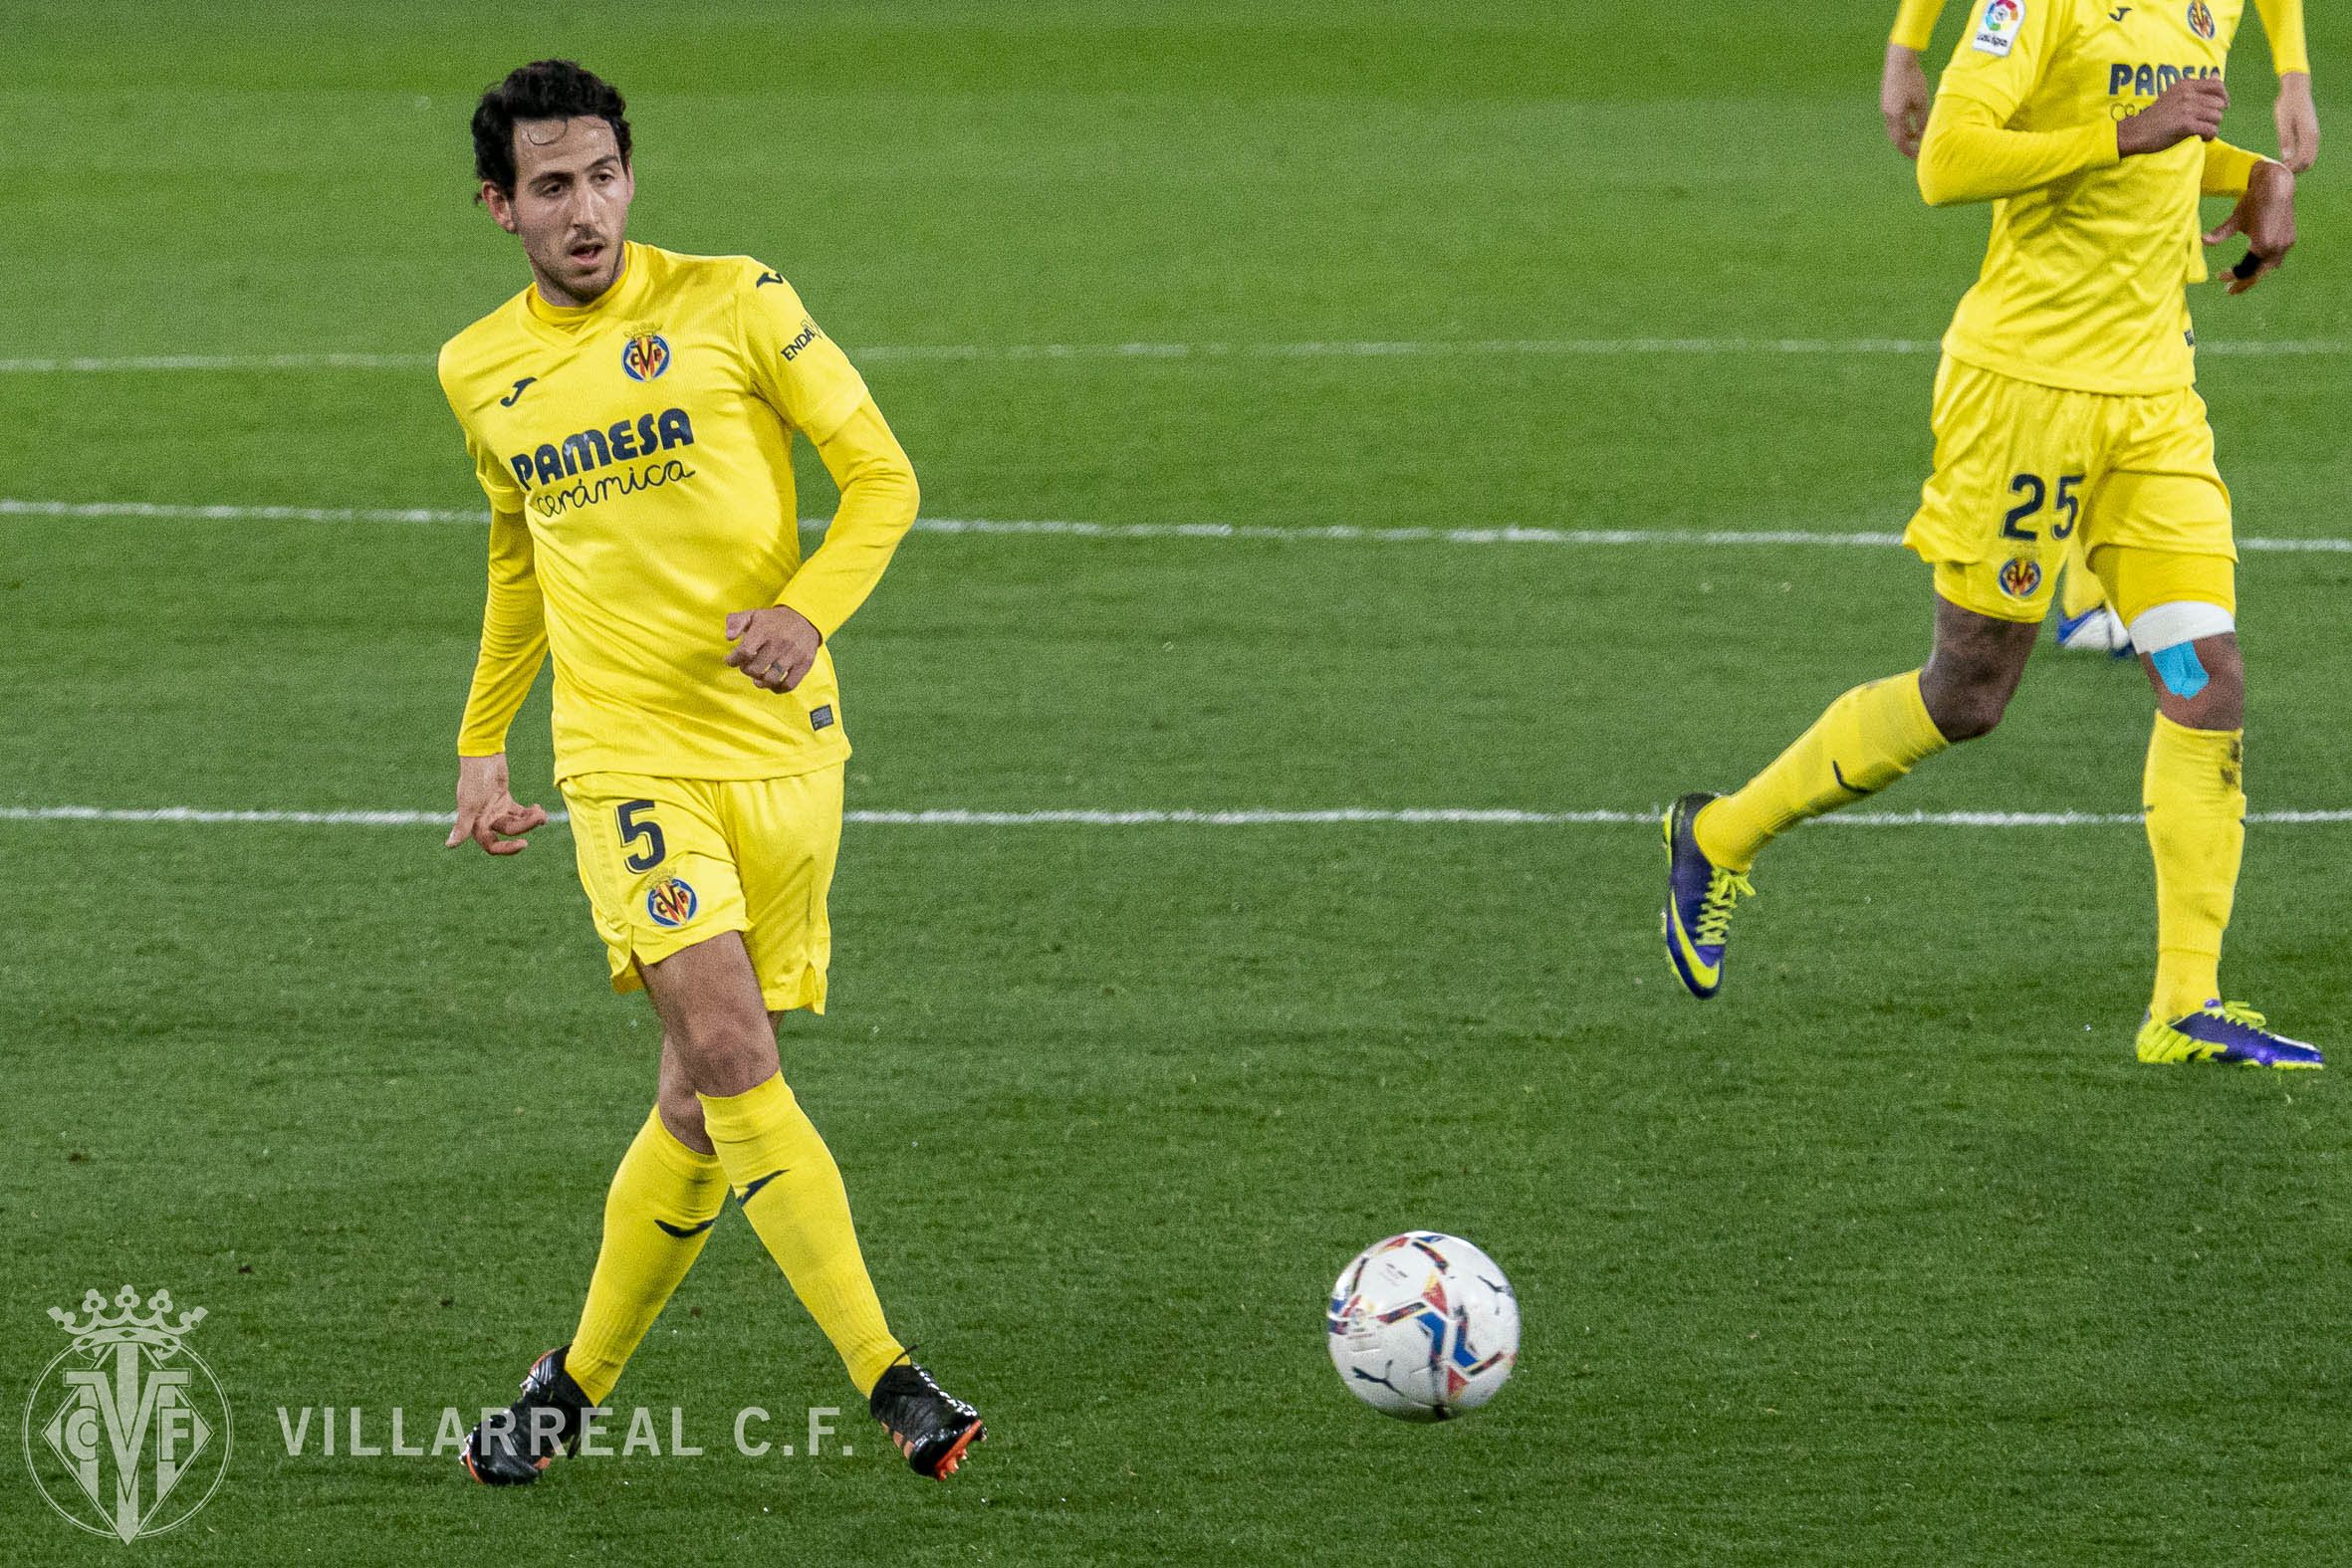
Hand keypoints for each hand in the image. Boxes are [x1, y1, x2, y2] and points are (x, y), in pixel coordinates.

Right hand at [447, 752, 548, 855]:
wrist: (483, 755)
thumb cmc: (474, 779)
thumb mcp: (469, 803)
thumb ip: (463, 825)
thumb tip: (449, 845)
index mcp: (475, 824)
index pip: (492, 845)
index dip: (507, 849)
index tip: (525, 843)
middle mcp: (485, 820)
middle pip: (510, 832)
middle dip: (526, 826)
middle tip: (539, 817)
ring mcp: (496, 810)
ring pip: (517, 823)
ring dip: (531, 819)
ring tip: (540, 811)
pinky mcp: (505, 801)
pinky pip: (520, 813)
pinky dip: (530, 813)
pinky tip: (537, 808)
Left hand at [723, 605, 821, 691]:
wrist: (804, 618)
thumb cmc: (773, 621)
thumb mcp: (752, 614)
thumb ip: (735, 622)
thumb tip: (729, 638)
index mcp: (764, 630)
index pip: (744, 652)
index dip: (733, 660)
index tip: (731, 660)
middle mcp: (780, 642)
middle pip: (755, 669)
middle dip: (746, 670)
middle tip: (747, 666)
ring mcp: (794, 654)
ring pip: (771, 679)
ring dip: (760, 682)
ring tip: (758, 677)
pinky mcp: (805, 664)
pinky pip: (789, 685)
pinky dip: (777, 688)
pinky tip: (772, 683)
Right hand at [1881, 43, 1930, 159]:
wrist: (1899, 61)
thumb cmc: (1912, 79)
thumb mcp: (1921, 101)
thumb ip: (1922, 119)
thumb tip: (1924, 135)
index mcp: (1895, 116)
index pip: (1901, 141)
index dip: (1910, 150)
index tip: (1919, 156)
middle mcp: (1888, 114)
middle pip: (1895, 137)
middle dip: (1906, 145)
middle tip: (1916, 150)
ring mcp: (1886, 107)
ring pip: (1894, 128)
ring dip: (1904, 134)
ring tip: (1917, 135)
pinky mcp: (1887, 101)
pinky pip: (1893, 119)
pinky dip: (1902, 124)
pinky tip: (1912, 120)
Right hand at [2117, 75, 2228, 155]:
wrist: (2136, 132)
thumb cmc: (2155, 116)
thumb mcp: (2174, 94)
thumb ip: (2196, 87)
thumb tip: (2217, 75)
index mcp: (2185, 85)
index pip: (2217, 86)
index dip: (2224, 97)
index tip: (2221, 106)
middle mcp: (2188, 94)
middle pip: (2219, 104)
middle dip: (2215, 116)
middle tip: (2204, 123)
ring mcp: (2187, 109)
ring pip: (2217, 117)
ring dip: (2212, 126)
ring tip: (2201, 131)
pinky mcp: (2185, 125)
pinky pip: (2210, 130)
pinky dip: (2209, 136)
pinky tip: (2201, 138)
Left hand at [2203, 160, 2295, 293]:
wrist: (2277, 185)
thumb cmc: (2253, 201)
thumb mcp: (2235, 219)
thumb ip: (2220, 233)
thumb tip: (2202, 241)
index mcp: (2261, 245)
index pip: (2245, 270)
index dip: (2232, 275)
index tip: (2220, 276)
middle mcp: (2276, 247)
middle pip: (2258, 274)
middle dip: (2244, 283)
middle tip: (2229, 291)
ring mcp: (2286, 244)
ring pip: (2269, 268)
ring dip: (2255, 275)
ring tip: (2241, 281)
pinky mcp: (2290, 239)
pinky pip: (2276, 258)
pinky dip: (2264, 264)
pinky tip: (2255, 265)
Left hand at [2273, 71, 2318, 173]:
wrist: (2296, 92)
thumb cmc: (2287, 105)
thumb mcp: (2283, 123)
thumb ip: (2286, 140)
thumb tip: (2287, 158)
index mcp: (2308, 135)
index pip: (2305, 160)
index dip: (2293, 169)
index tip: (2279, 171)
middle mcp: (2313, 137)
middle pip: (2309, 162)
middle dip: (2296, 169)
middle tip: (2278, 172)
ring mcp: (2313, 135)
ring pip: (2309, 158)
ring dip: (2297, 165)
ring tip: (2280, 167)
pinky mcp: (2309, 134)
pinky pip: (2306, 151)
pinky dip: (2298, 158)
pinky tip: (2285, 159)